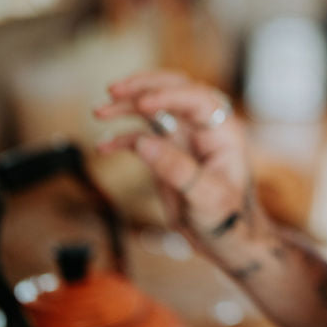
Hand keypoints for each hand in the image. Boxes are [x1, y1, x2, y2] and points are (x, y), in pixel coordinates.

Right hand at [94, 70, 267, 264]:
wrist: (223, 239)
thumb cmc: (227, 218)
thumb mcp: (208, 198)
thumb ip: (178, 170)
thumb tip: (145, 142)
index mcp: (222, 131)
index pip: (197, 99)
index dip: (170, 95)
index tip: (143, 104)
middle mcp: (202, 128)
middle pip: (174, 91)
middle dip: (144, 86)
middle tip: (114, 90)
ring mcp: (183, 138)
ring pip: (153, 109)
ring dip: (126, 106)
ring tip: (99, 111)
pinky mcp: (166, 152)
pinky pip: (141, 136)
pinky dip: (121, 137)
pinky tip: (103, 147)